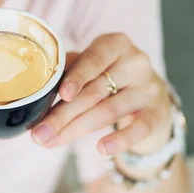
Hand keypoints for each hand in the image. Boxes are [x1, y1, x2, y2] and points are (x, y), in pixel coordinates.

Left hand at [31, 33, 171, 155]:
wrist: (150, 94)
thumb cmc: (110, 75)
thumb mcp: (92, 65)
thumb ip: (68, 69)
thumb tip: (35, 87)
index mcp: (115, 44)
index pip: (94, 59)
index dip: (77, 77)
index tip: (61, 94)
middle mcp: (136, 62)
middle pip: (94, 91)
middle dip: (62, 115)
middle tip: (38, 133)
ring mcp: (149, 88)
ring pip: (108, 111)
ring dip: (76, 130)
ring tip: (50, 142)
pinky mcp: (158, 113)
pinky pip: (139, 129)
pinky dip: (120, 140)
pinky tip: (102, 148)